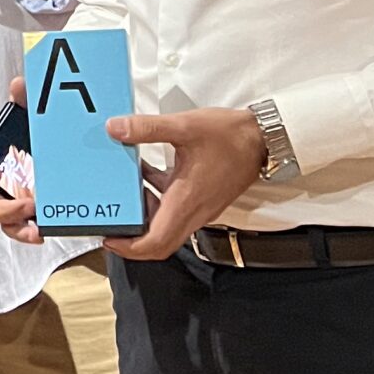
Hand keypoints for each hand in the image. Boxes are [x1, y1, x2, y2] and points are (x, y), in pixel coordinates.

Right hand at [0, 78, 38, 239]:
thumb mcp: (34, 118)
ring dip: (16, 222)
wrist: (73, 156)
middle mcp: (2, 190)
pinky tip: (42, 230)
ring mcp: (18, 205)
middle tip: (25, 201)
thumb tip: (18, 86)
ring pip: (5, 223)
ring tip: (35, 214)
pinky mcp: (35, 217)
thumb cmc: (43, 139)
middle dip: (3, 207)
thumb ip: (25, 101)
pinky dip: (29, 233)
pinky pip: (24, 231)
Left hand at [101, 106, 265, 261]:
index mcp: (186, 202)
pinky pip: (175, 209)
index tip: (109, 240)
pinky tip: (144, 172)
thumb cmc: (230, 136)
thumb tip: (114, 128)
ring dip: (143, 215)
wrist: (264, 139)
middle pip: (159, 241)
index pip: (156, 242)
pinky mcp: (202, 198)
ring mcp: (200, 207)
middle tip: (109, 222)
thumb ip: (147, 128)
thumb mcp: (185, 126)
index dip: (129, 248)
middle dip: (131, 238)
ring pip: (166, 225)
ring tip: (122, 194)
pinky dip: (156, 198)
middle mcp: (194, 211)